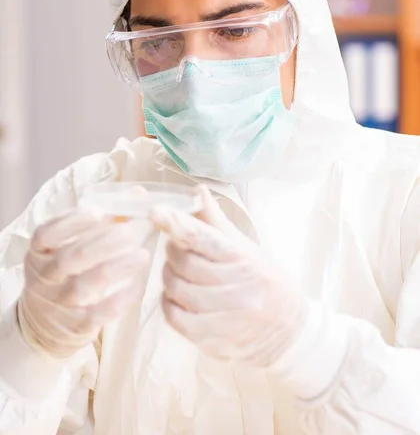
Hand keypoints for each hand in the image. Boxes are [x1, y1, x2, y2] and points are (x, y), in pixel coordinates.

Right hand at [19, 210, 149, 357]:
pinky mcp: (77, 325)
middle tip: (130, 233)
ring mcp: (59, 303)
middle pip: (72, 258)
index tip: (99, 212)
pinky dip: (122, 296)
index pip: (47, 234)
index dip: (72, 222)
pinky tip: (139, 283)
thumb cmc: (66, 272)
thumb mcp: (70, 245)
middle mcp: (44, 277)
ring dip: (117, 268)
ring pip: (85, 285)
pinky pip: (102, 312)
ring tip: (142, 255)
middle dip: (104, 243)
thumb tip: (137, 194)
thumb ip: (103, 220)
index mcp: (39, 252)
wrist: (46, 323)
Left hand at [151, 186, 309, 366]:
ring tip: (179, 274)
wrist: (289, 330)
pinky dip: (169, 304)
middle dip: (172, 253)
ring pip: (177, 289)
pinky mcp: (215, 339)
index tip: (155, 211)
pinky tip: (177, 299)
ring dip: (169, 278)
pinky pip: (175, 317)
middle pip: (183, 263)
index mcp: (242, 257)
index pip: (203, 237)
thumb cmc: (262, 280)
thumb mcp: (245, 248)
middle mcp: (237, 286)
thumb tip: (198, 190)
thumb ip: (215, 222)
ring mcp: (226, 315)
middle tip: (177, 251)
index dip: (177, 223)